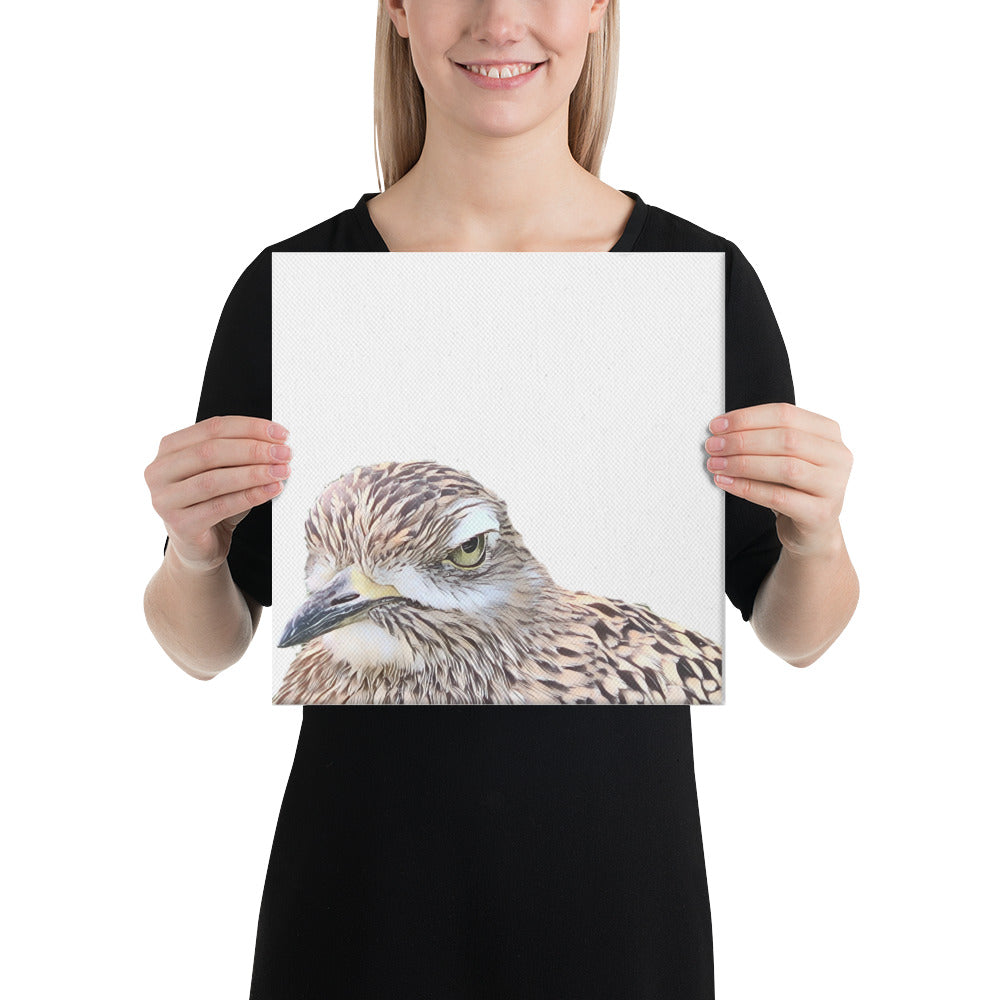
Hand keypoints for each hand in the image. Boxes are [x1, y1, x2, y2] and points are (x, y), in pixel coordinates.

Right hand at [145, 415, 291, 573]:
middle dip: (253, 450)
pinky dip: (250, 496)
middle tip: (284, 453)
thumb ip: (241, 454)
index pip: (212, 428)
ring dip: (254, 474)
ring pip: (214, 480)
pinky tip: (271, 490)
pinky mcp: (179, 525)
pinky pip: (220, 507)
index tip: (280, 433)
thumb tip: (276, 443)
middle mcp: (159, 471)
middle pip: (211, 452)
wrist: (199, 546)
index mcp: (169, 448)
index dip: (250, 427)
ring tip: (281, 471)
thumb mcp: (224, 472)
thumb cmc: (212, 502)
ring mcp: (164, 500)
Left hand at [704, 402, 852, 557]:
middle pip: (786, 439)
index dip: (747, 418)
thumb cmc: (793, 488)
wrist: (811, 530)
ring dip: (743, 464)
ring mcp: (833, 486)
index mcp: (828, 433)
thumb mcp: (783, 457)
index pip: (785, 414)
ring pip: (785, 467)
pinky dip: (748, 488)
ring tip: (716, 465)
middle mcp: (837, 456)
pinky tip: (727, 483)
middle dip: (742, 441)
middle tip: (713, 446)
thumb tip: (721, 431)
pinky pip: (779, 497)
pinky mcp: (821, 514)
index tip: (717, 425)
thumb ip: (762, 439)